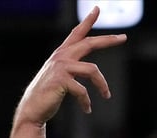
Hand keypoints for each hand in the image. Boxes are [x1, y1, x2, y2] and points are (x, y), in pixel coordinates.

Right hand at [15, 7, 127, 125]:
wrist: (33, 108)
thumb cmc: (48, 94)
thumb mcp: (61, 76)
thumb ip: (73, 69)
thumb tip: (91, 70)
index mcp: (62, 54)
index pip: (77, 33)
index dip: (88, 20)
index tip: (97, 9)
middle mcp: (62, 56)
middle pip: (89, 43)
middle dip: (108, 40)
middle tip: (124, 37)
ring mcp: (61, 67)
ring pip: (92, 70)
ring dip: (102, 85)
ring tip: (106, 95)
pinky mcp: (62, 80)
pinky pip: (83, 91)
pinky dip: (86, 102)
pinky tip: (87, 109)